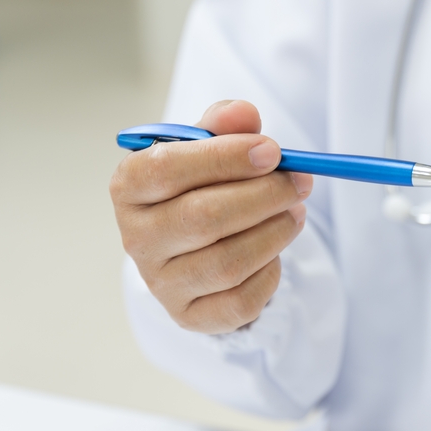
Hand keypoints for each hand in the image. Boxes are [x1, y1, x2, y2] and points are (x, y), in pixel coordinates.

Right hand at [110, 100, 311, 333]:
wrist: (196, 247)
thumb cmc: (202, 187)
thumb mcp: (208, 148)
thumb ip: (224, 125)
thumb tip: (244, 114)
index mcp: (129, 187)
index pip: (166, 168)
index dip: (225, 157)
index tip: (272, 151)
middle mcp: (136, 238)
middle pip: (204, 217)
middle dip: (265, 195)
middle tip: (301, 182)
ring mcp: (161, 283)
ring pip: (229, 261)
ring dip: (275, 232)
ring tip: (296, 212)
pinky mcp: (190, 316)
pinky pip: (241, 300)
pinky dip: (270, 272)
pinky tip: (275, 250)